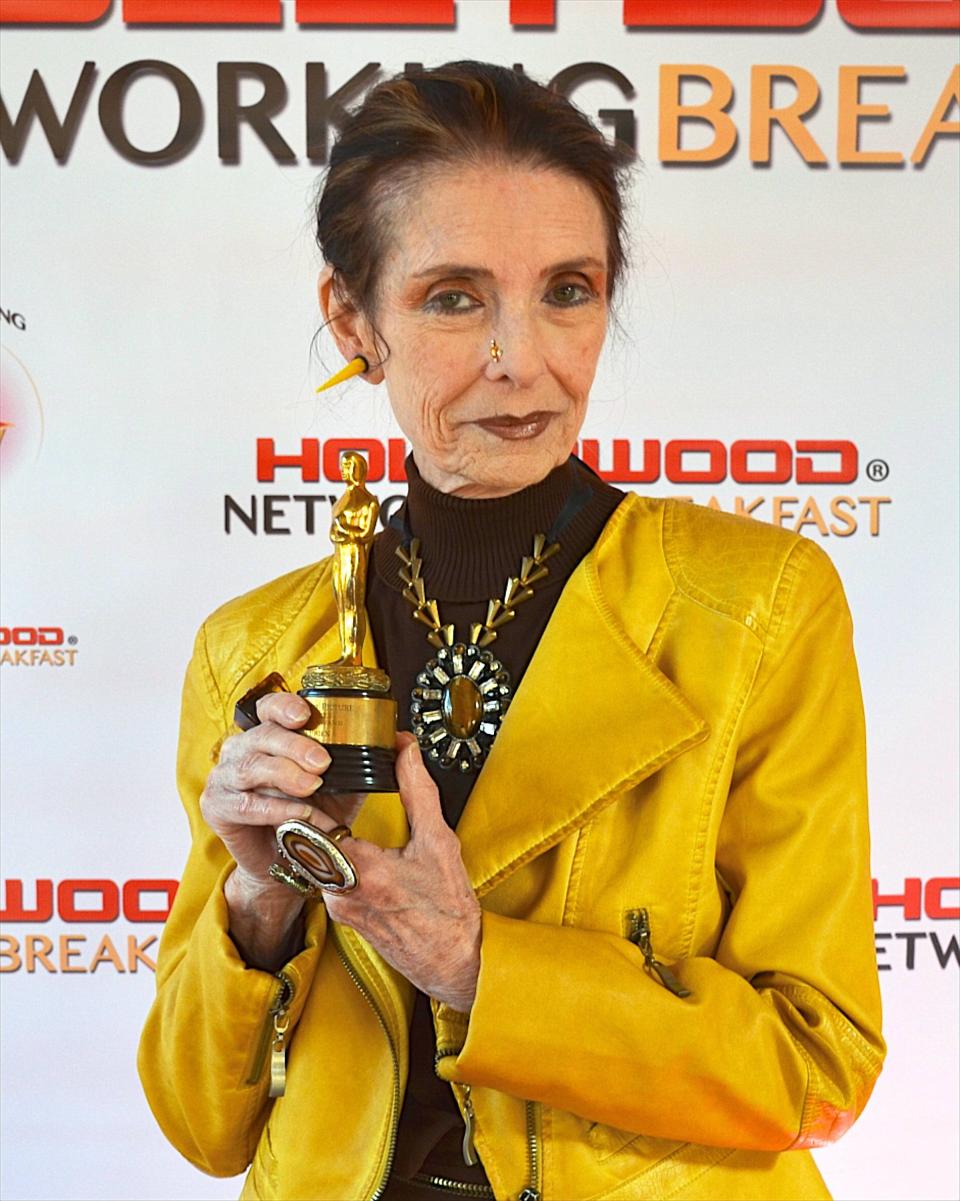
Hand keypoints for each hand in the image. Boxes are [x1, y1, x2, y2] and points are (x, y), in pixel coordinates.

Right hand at [201, 692, 366, 969]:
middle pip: (261, 735)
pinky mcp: (217, 808)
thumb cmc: (312, 815)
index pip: (269, 707)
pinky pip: (244, 804)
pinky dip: (275, 808)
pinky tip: (297, 814)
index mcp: (268, 735)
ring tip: (312, 786)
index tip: (305, 715)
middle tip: (322, 762)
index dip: (284, 706)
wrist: (290, 860)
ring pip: (251, 766)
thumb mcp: (343, 782)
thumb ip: (362, 759)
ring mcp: (225, 778)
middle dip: (294, 745)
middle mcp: (241, 750)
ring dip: (285, 774)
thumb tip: (399, 738)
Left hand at [322, 732, 481, 1012]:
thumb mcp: (438, 841)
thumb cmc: (448, 913)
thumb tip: (406, 751)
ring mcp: (337, 906)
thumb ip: (417, 791)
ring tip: (327, 804)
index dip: (307, 796)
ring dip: (320, 833)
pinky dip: (331, 855)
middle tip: (315, 783)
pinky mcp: (341, 915)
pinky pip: (325, 875)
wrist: (453, 963)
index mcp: (360, 871)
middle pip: (305, 839)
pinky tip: (348, 840)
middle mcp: (340, 892)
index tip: (312, 776)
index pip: (309, 823)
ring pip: (312, 857)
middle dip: (309, 810)